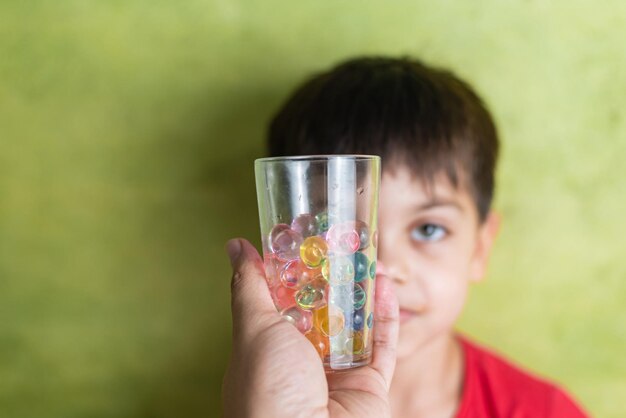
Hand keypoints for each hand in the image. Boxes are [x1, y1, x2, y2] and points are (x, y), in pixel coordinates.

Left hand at [221, 238, 398, 417]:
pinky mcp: (369, 386)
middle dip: (331, 277)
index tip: (302, 236)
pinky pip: (381, 345)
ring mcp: (337, 374)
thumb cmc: (269, 391)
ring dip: (362, 290)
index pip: (281, 301)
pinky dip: (385, 315)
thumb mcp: (253, 329)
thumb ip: (250, 286)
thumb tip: (236, 246)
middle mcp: (301, 361)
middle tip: (341, 241)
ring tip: (367, 253)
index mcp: (268, 349)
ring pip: (354, 323)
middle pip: (321, 310)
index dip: (292, 269)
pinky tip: (384, 285)